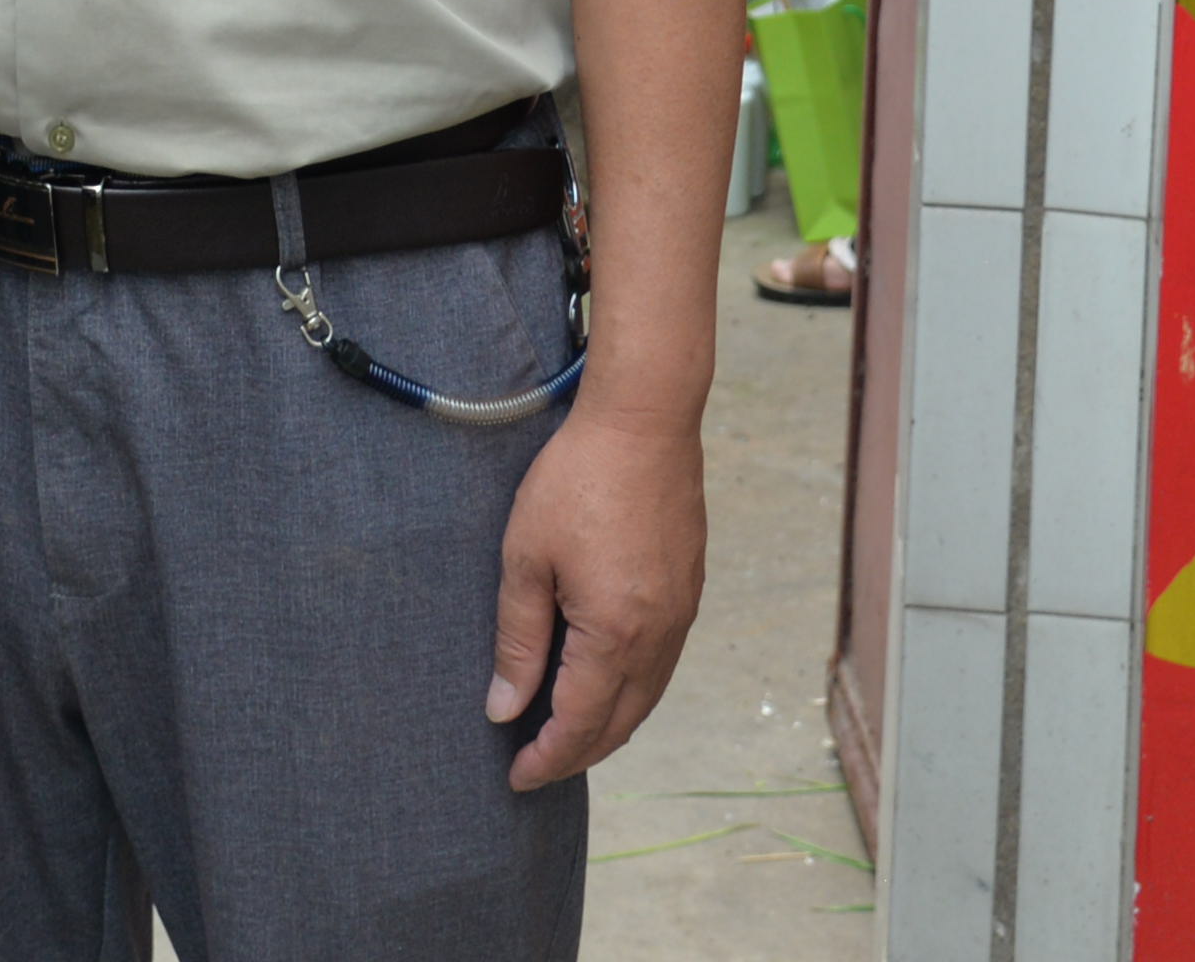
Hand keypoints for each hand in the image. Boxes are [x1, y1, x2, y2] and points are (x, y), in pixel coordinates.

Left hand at [483, 396, 706, 790]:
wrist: (645, 419)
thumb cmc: (577, 479)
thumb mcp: (526, 558)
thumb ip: (518, 639)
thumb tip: (505, 708)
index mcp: (615, 634)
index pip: (579, 723)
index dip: (546, 758)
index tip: (515, 775)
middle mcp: (659, 636)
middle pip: (619, 723)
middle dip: (576, 753)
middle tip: (535, 765)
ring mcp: (682, 615)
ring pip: (645, 697)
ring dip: (606, 725)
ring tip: (563, 733)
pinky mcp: (689, 591)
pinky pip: (661, 664)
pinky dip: (630, 691)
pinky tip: (601, 681)